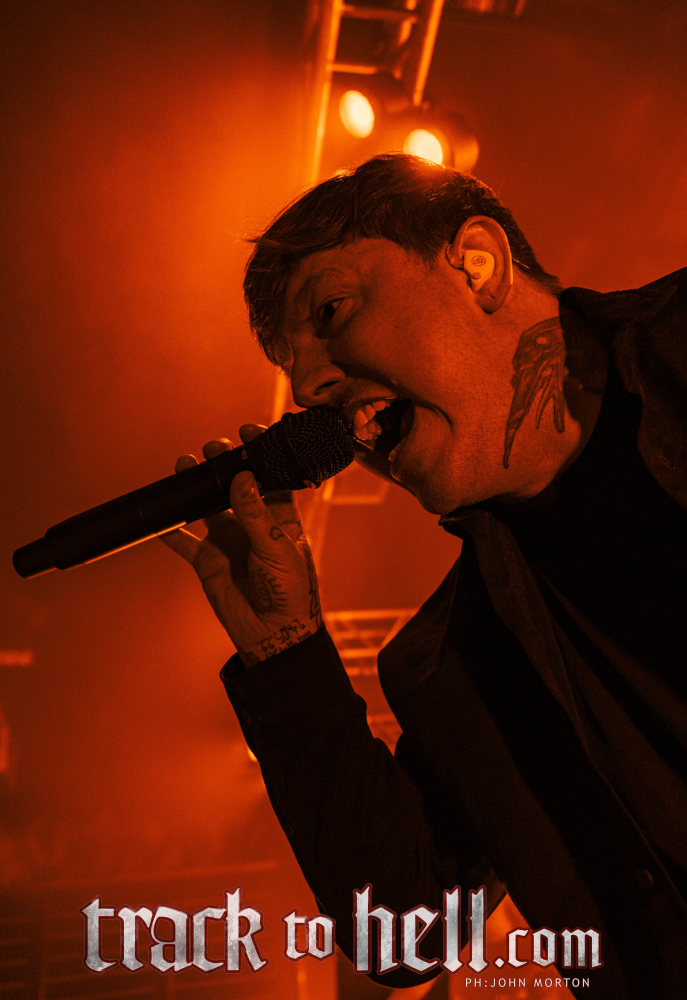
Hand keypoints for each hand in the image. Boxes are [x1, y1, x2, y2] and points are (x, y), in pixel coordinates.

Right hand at [160, 424, 321, 665]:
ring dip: (196, 485)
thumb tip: (242, 478)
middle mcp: (253, 524)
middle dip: (224, 463)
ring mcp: (229, 540)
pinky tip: (160, 516)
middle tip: (213, 448)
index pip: (271, 476)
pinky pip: (184, 540)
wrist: (274, 634)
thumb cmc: (292, 592)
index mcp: (281, 517)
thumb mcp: (279, 549)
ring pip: (208, 504)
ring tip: (184, 465)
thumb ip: (257, 515)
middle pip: (235, 485)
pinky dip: (170, 528)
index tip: (249, 432)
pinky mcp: (208, 560)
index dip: (261, 454)